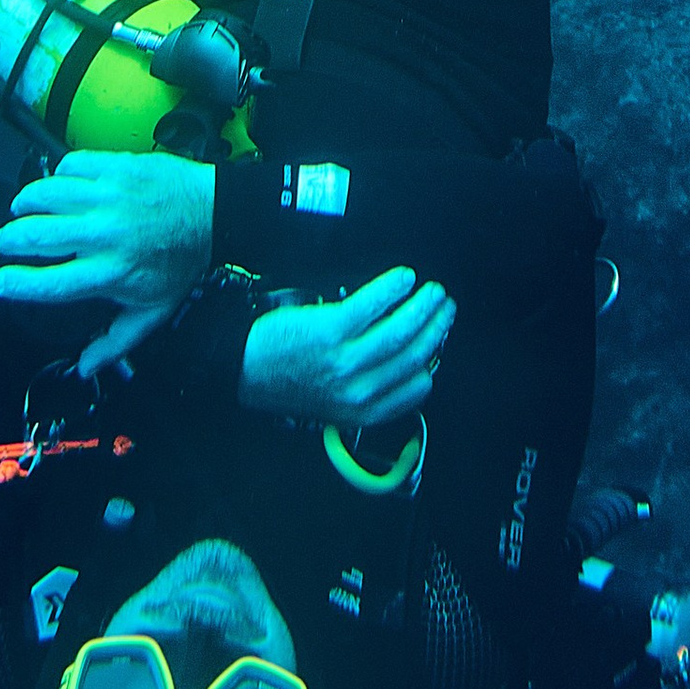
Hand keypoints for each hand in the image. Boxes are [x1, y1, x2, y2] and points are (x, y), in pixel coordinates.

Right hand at [0, 152, 216, 374]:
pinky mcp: (118, 167)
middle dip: (9, 240)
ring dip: (24, 203)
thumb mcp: (154, 310)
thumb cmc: (182, 262)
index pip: (50, 283)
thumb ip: (115, 342)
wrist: (215, 212)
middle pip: (38, 234)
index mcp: (112, 272)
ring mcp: (111, 196)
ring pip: (47, 193)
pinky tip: (56, 186)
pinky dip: (56, 175)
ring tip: (19, 211)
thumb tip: (85, 368)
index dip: (16, 284)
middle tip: (2, 243)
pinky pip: (71, 165)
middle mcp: (106, 234)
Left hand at [237, 268, 454, 430]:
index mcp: (362, 412)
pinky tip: (404, 277)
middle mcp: (358, 390)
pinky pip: (373, 303)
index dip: (433, 359)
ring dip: (422, 305)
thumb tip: (408, 363)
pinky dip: (394, 287)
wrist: (245, 367)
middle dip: (436, 327)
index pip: (417, 387)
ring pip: (400, 329)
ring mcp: (344, 360)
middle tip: (444, 306)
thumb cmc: (289, 380)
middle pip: (414, 354)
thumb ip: (370, 391)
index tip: (438, 338)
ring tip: (431, 290)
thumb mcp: (333, 403)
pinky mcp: (330, 329)